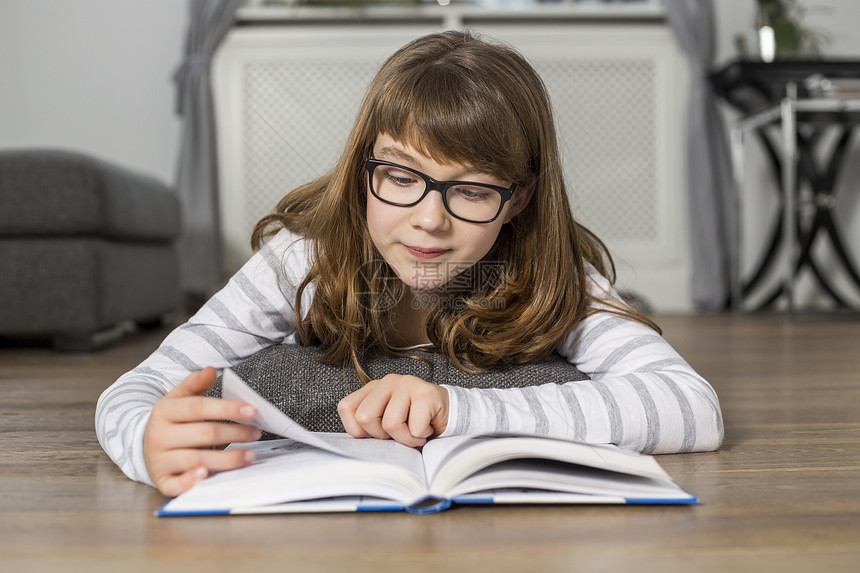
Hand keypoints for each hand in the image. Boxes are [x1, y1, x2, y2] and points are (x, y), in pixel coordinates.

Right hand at [143, 367, 261, 496]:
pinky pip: (175, 485)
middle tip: (256, 433)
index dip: (226, 408)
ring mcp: (159, 460)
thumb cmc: (171, 421)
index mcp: (164, 411)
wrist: (141, 445)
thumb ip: (195, 384)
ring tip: (249, 455)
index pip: (198, 407)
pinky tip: (207, 476)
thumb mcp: (178, 399)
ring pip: (195, 460)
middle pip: (202, 434)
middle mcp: (159, 436)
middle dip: (234, 433)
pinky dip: (190, 482)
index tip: (252, 410)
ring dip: (226, 459)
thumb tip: (211, 370)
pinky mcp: (161, 481)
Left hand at [337, 374, 448, 447]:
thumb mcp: (385, 424)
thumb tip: (357, 447)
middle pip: (365, 417)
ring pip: (390, 424)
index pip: (347, 408)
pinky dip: (421, 436)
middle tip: (399, 433)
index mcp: (372, 388)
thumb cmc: (414, 423)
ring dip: (406, 438)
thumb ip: (369, 427)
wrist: (449, 415)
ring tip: (415, 431)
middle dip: (383, 435)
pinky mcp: (425, 392)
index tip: (379, 433)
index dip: (360, 430)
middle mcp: (387, 382)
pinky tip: (427, 427)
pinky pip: (414, 427)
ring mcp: (407, 383)